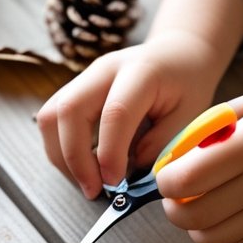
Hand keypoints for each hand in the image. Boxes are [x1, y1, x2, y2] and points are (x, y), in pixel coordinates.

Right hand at [37, 29, 223, 198]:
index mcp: (141, 71)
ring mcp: (84, 77)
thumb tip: (129, 172)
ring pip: (51, 116)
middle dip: (73, 157)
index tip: (115, 183)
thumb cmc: (187, 83)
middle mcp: (104, 70)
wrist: (176, 54)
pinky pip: (53, 120)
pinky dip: (62, 149)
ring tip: (86, 181)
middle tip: (93, 189)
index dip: (110, 153)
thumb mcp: (190, 116)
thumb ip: (162, 144)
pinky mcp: (75, 90)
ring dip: (61, 156)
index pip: (115, 113)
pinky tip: (84, 166)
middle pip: (68, 110)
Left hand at [157, 87, 242, 242]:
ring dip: (192, 228)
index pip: (187, 178)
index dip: (165, 181)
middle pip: (193, 216)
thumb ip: (215, 123)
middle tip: (174, 196)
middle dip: (171, 208)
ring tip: (195, 208)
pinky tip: (221, 218)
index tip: (167, 174)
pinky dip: (217, 239)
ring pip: (210, 239)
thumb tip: (176, 149)